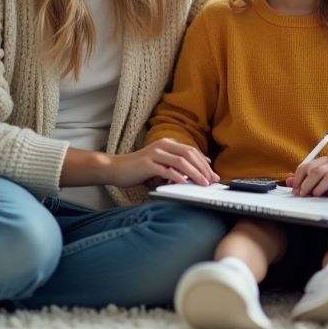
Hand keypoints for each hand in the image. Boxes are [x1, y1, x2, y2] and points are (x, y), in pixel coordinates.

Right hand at [99, 139, 219, 188]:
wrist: (115, 169)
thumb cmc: (138, 170)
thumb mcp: (159, 166)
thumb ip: (174, 168)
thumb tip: (192, 177)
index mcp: (167, 144)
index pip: (191, 151)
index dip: (204, 162)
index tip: (212, 174)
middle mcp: (162, 146)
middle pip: (189, 154)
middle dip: (203, 168)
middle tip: (212, 180)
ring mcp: (155, 154)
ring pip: (181, 161)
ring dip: (195, 173)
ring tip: (203, 183)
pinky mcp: (147, 164)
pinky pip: (166, 170)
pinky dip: (178, 177)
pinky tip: (185, 184)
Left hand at [285, 156, 327, 196]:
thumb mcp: (318, 177)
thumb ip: (303, 179)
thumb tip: (288, 181)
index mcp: (323, 160)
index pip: (307, 166)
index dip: (299, 178)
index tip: (296, 190)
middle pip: (317, 171)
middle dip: (308, 183)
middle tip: (304, 194)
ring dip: (320, 187)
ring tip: (316, 194)